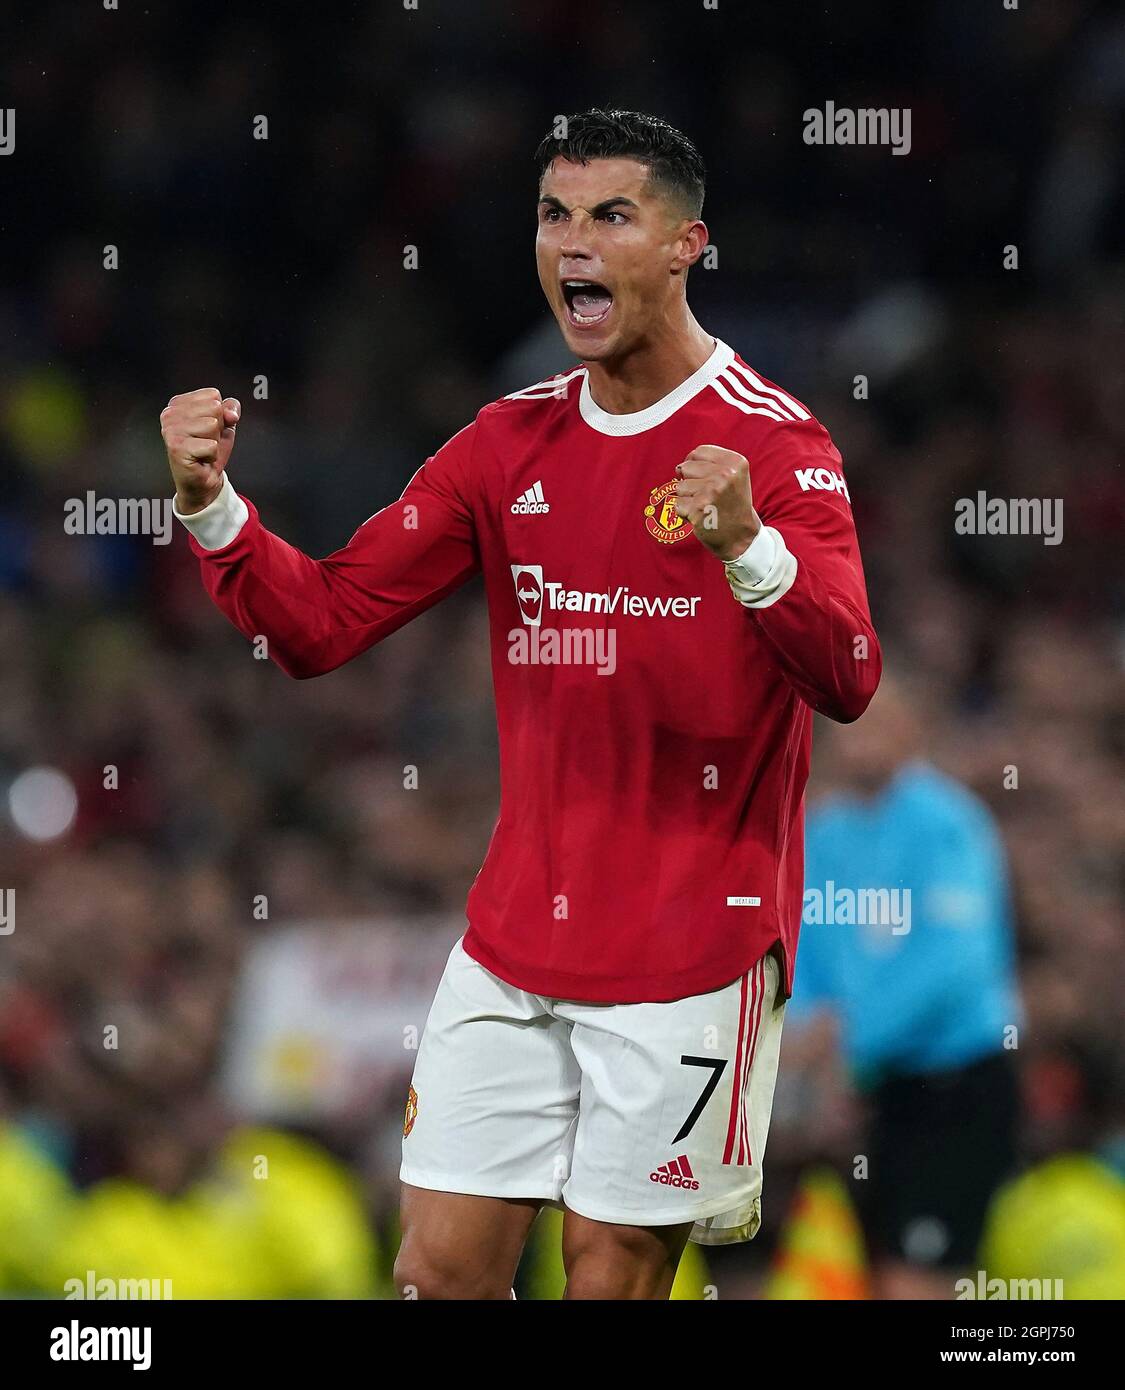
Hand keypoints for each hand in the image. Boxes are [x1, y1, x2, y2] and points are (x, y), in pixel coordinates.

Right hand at [160, 388, 240, 513]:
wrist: (203, 480)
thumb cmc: (209, 451)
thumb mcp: (225, 425)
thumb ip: (230, 409)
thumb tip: (231, 413)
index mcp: (179, 403)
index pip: (213, 395)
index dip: (220, 415)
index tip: (209, 430)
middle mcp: (170, 414)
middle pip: (214, 408)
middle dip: (218, 428)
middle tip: (205, 441)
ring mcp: (171, 430)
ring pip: (213, 425)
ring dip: (214, 442)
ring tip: (202, 449)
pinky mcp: (176, 447)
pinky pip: (211, 445)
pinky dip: (211, 455)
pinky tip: (200, 459)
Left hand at [673, 445, 761, 560]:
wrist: (741, 537)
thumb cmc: (733, 505)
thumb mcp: (734, 477)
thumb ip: (711, 464)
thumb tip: (679, 467)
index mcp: (735, 463)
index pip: (699, 452)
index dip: (695, 464)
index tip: (704, 478)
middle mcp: (724, 475)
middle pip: (686, 467)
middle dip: (690, 482)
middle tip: (708, 496)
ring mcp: (711, 492)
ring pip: (680, 486)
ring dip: (688, 499)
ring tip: (706, 507)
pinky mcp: (698, 509)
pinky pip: (677, 504)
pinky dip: (685, 513)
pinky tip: (701, 516)